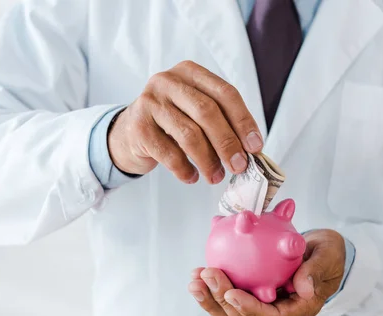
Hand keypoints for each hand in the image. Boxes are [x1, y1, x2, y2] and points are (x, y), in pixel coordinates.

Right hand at [108, 60, 263, 183]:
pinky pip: (169, 154)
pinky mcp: (138, 127)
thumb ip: (221, 122)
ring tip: (216, 176)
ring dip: (208, 161)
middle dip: (228, 143)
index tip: (255, 147)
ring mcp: (150, 102)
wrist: (127, 133)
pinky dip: (185, 170)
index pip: (225, 93)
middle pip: (208, 112)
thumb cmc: (171, 122)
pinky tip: (191, 177)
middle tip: (239, 166)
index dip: (243, 121)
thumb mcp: (195, 112)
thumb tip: (249, 151)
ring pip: (189, 134)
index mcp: (190, 72)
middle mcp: (168, 81)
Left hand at [189, 229, 345, 315]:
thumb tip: (303, 288)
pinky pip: (229, 298)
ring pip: (231, 313)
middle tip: (207, 274)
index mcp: (297, 309)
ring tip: (195, 279)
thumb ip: (315, 271)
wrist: (322, 252)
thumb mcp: (328, 257)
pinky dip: (212, 288)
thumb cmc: (328, 254)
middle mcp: (277, 312)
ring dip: (210, 299)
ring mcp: (262, 306)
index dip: (249, 309)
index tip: (231, 293)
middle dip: (221, 300)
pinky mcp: (252, 295)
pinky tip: (199, 272)